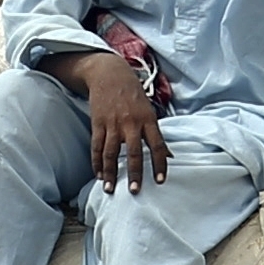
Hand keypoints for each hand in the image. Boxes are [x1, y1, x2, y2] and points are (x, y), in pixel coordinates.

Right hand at [65, 47, 166, 188]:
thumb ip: (156, 133)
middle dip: (135, 173)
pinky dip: (96, 162)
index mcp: (148, 119)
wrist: (109, 74)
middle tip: (135, 190)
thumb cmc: (133, 94)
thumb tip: (168, 155)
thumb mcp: (149, 110)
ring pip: (110, 153)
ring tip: (109, 189)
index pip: (157, 146)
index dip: (159, 164)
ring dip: (110, 173)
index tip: (160, 181)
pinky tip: (98, 174)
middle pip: (134, 152)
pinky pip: (96, 146)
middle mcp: (131, 123)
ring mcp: (113, 124)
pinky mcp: (98, 123)